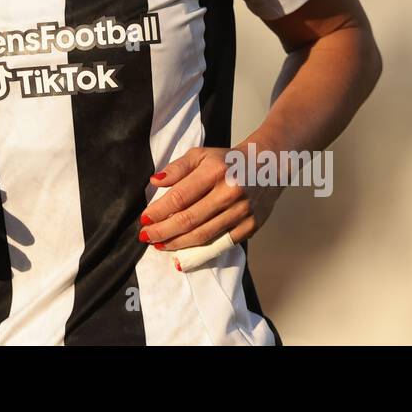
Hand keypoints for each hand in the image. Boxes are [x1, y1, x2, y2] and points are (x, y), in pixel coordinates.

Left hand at [138, 144, 284, 251]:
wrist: (266, 166)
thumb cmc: (227, 161)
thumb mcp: (201, 155)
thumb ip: (177, 168)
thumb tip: (155, 182)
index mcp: (215, 171)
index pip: (180, 197)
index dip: (159, 211)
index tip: (144, 219)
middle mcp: (230, 192)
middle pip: (189, 219)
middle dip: (163, 231)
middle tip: (146, 237)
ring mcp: (242, 211)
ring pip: (203, 235)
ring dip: (177, 243)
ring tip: (159, 245)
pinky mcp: (251, 226)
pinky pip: (221, 244)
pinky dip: (201, 253)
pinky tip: (184, 256)